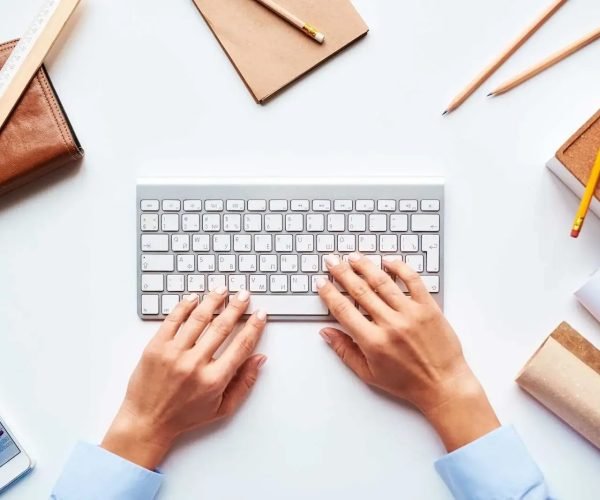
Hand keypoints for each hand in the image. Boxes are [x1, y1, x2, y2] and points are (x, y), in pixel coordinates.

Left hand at [101, 289, 266, 469]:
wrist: (146, 422)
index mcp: (214, 380)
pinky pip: (173, 320)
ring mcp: (173, 354)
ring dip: (213, 300)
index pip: (241, 345)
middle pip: (222, 327)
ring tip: (222, 290)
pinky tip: (194, 298)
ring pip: (198, 318)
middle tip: (244, 295)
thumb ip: (245, 383)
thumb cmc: (185, 417)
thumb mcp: (222, 408)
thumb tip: (260, 358)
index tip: (260, 314)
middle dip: (236, 307)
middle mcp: (195, 365)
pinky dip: (184, 306)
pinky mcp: (155, 348)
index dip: (254, 327)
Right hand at [317, 253, 499, 451]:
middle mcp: (390, 324)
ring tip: (354, 257)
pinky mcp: (429, 308)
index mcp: (373, 342)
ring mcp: (411, 313)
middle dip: (342, 272)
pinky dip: (400, 267)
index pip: (343, 310)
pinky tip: (388, 261)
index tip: (321, 282)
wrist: (444, 385)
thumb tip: (325, 332)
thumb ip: (344, 351)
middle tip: (332, 261)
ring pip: (382, 281)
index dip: (329, 293)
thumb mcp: (368, 374)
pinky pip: (413, 280)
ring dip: (365, 266)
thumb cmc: (407, 383)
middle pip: (359, 290)